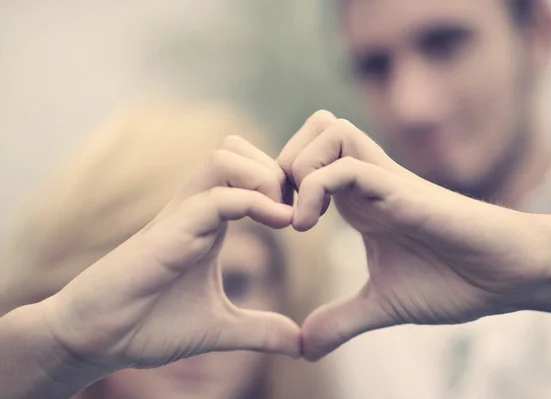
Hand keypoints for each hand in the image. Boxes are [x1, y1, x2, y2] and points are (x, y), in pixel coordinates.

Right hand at [41, 136, 299, 373]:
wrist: (99, 341)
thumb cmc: (150, 326)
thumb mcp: (221, 329)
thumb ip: (261, 330)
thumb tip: (301, 344)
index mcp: (208, 222)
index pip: (247, 172)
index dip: (282, 186)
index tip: (306, 218)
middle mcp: (194, 209)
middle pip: (236, 149)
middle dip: (276, 170)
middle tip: (298, 210)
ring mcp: (180, 216)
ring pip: (224, 158)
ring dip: (264, 178)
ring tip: (285, 216)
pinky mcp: (169, 232)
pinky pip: (215, 197)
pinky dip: (253, 202)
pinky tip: (281, 225)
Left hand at [279, 111, 550, 360]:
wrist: (507, 277)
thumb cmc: (454, 281)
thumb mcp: (382, 304)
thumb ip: (341, 319)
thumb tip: (304, 346)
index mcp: (359, 201)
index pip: (308, 157)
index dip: (277, 180)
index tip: (268, 222)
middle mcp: (368, 181)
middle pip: (314, 128)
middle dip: (281, 162)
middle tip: (276, 211)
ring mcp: (385, 180)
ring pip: (328, 130)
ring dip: (298, 166)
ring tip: (297, 218)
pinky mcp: (402, 189)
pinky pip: (348, 165)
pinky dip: (317, 187)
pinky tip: (310, 226)